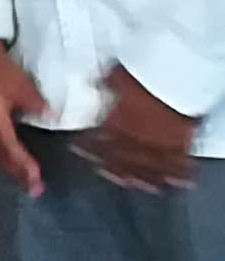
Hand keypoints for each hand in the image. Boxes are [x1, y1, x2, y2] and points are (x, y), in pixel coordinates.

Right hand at [0, 38, 48, 198]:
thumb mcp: (20, 84)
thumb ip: (35, 104)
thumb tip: (50, 118)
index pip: (9, 150)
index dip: (23, 167)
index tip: (36, 182)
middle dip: (16, 174)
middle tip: (34, 190)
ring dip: (9, 167)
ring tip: (25, 179)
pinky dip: (3, 156)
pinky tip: (11, 157)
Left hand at [83, 66, 200, 192]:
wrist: (174, 82)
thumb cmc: (144, 77)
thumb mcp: (116, 76)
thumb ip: (105, 83)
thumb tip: (95, 82)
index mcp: (115, 123)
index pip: (96, 140)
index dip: (86, 147)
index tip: (80, 150)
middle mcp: (133, 138)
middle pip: (120, 159)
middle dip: (111, 167)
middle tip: (106, 173)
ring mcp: (157, 144)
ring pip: (147, 167)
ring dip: (141, 177)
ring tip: (138, 184)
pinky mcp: (181, 145)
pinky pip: (178, 164)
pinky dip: (178, 174)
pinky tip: (178, 182)